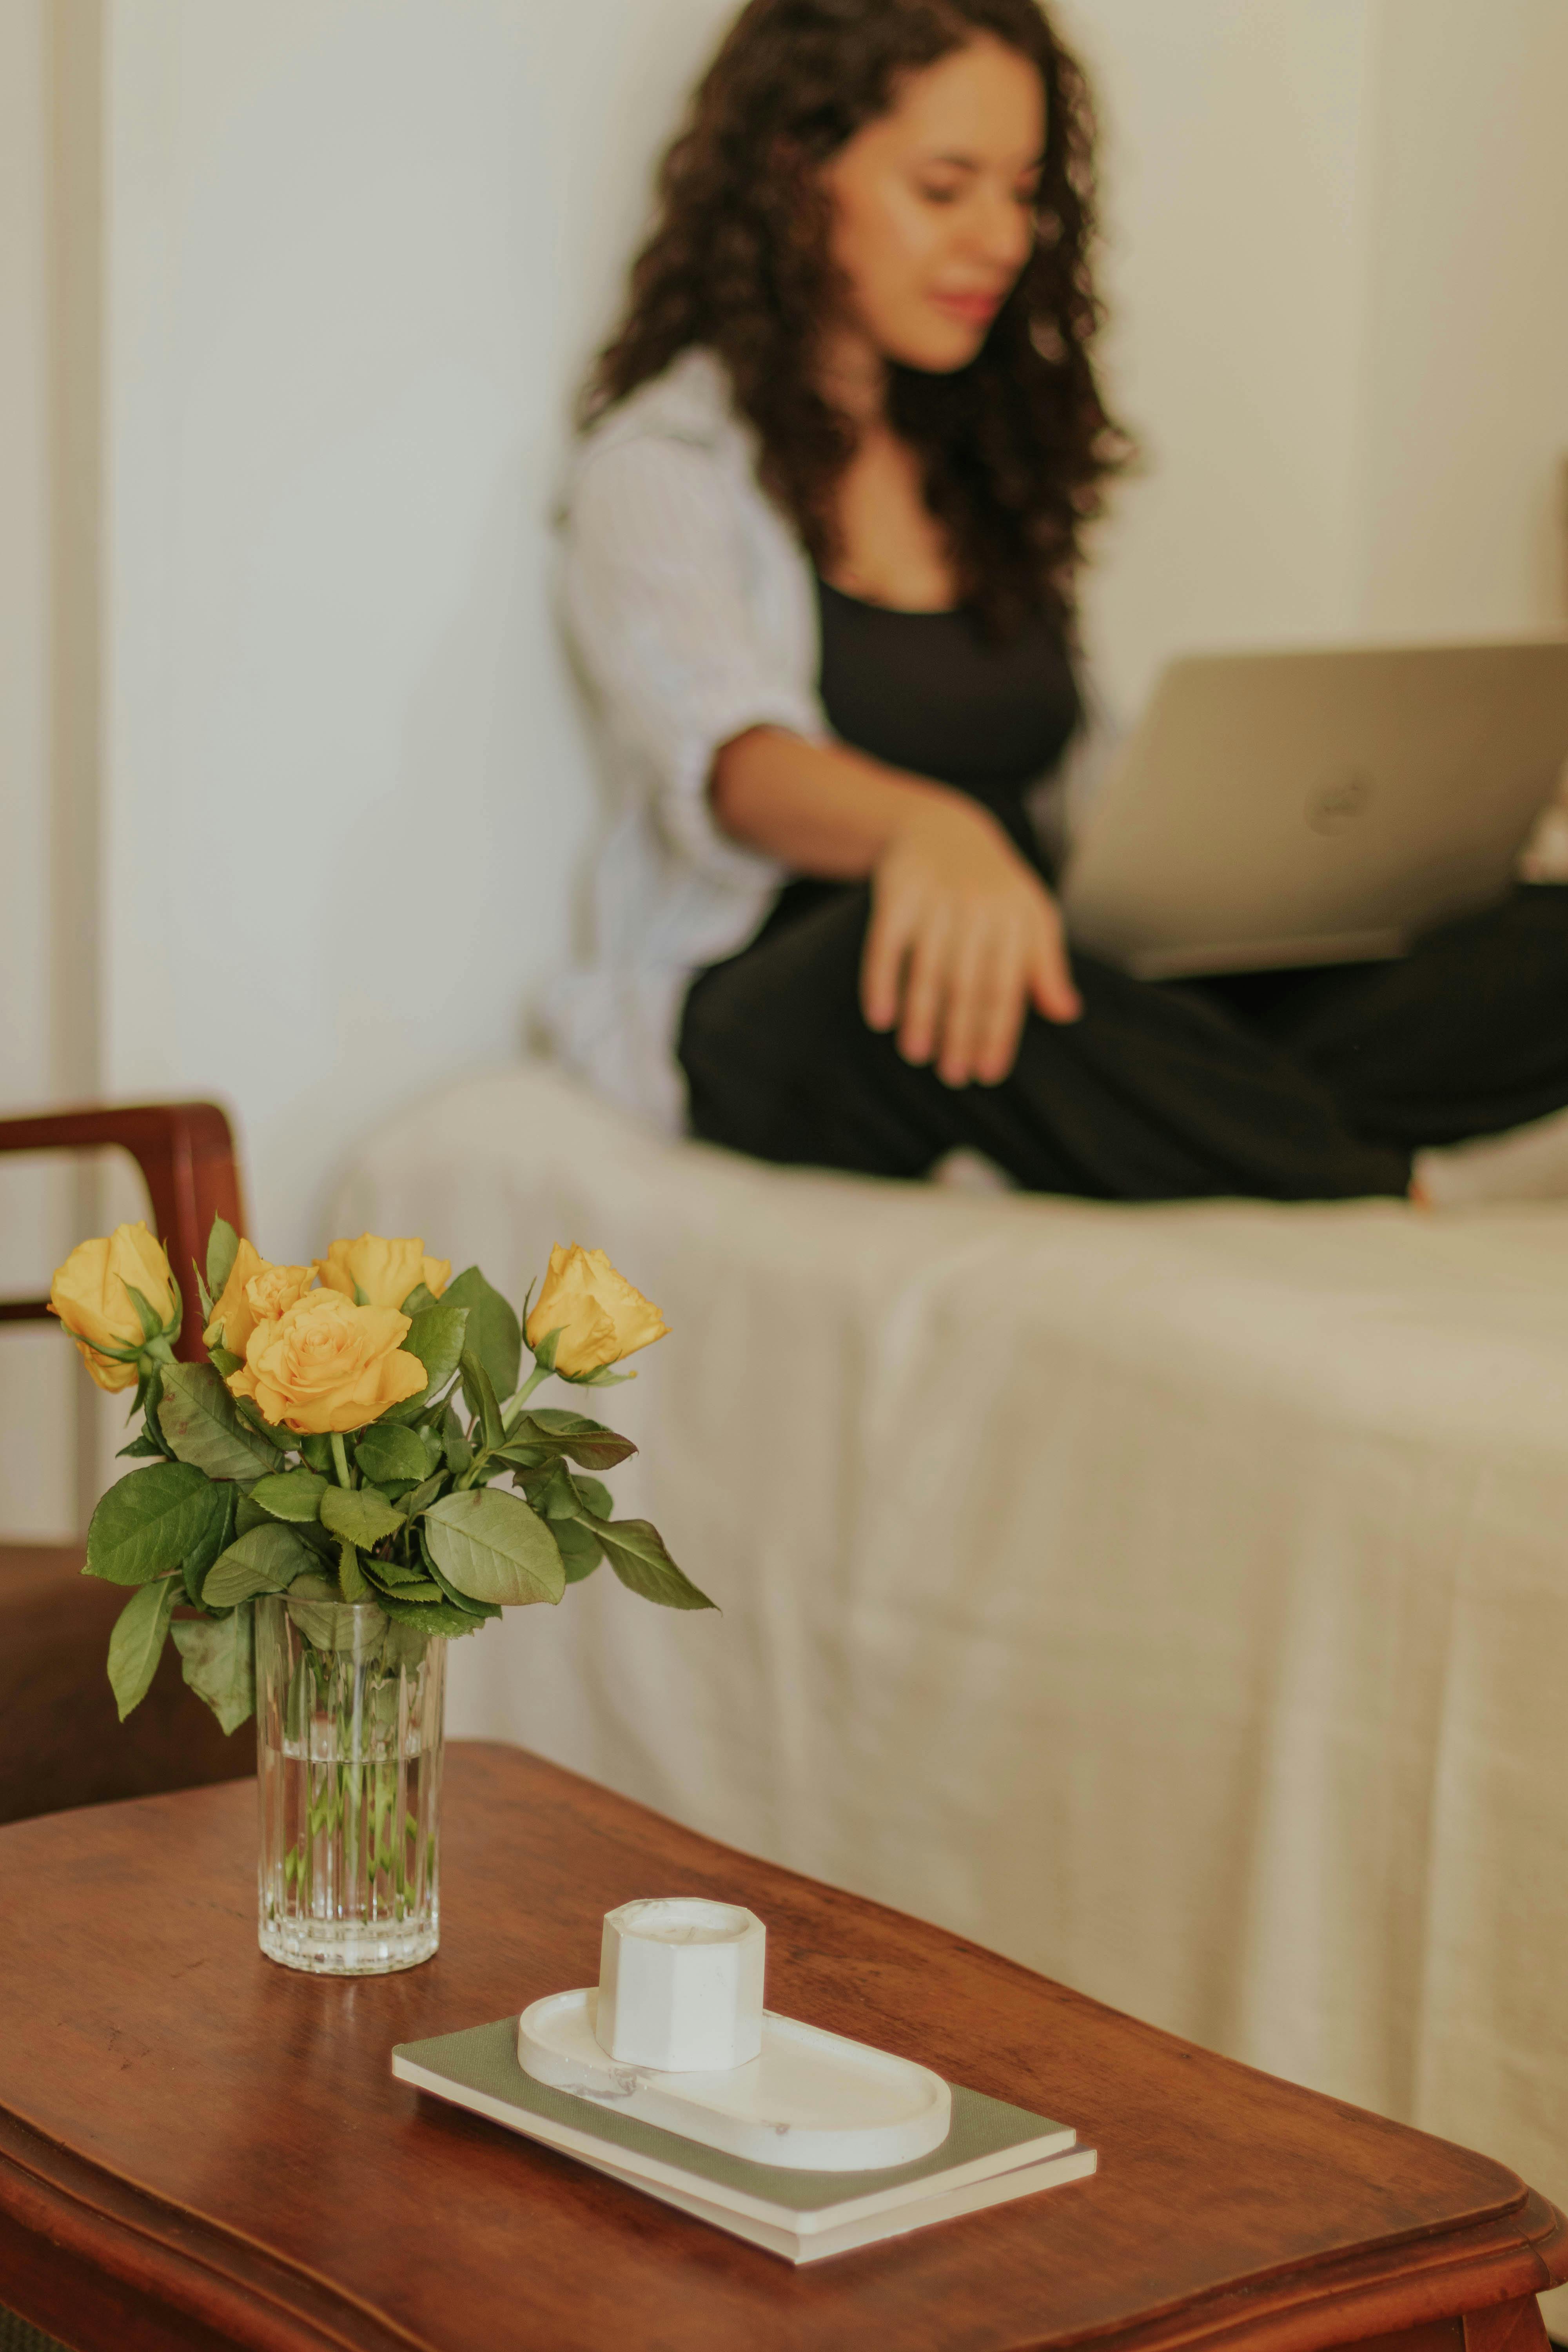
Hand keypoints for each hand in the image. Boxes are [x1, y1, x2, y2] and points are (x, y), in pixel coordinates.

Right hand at [861, 793, 1081, 1085]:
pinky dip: (880, 981)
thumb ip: (1046, 965)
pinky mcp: (898, 892)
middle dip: (960, 1034)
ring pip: (927, 968)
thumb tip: (1066, 1013)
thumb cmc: (993, 886)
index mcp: (1016, 917)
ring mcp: (936, 898)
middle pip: (968, 983)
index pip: (1007, 986)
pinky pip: (885, 944)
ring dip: (921, 1015)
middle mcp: (978, 907)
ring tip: (916, 1055)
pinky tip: (880, 1018)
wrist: (942, 828)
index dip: (997, 1033)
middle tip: (952, 1076)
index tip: (988, 1072)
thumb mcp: (1030, 916)